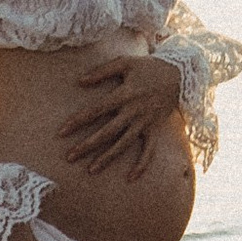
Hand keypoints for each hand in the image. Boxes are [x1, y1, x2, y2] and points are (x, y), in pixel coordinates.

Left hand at [60, 51, 180, 176]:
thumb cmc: (148, 67)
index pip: (97, 110)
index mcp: (125, 94)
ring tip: (91, 169)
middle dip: (87, 145)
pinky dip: (142, 165)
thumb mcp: (125, 63)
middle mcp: (134, 111)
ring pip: (123, 144)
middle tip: (69, 157)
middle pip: (107, 132)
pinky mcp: (155, 130)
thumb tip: (79, 81)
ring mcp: (145, 123)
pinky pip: (149, 151)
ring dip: (107, 158)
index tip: (61, 132)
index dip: (78, 121)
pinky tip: (130, 178)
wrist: (180, 74)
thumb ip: (102, 71)